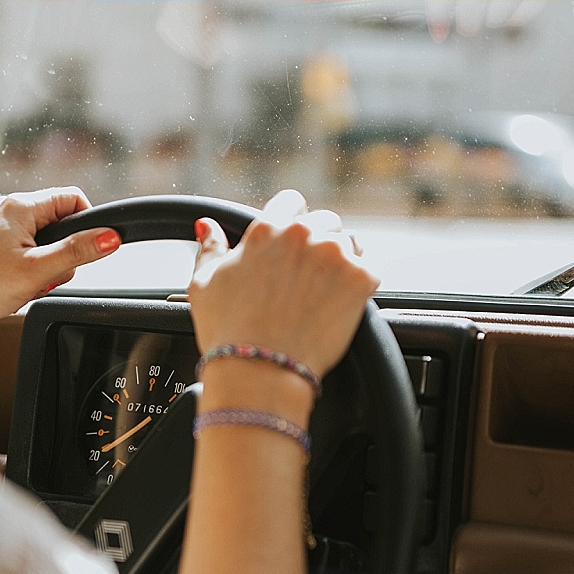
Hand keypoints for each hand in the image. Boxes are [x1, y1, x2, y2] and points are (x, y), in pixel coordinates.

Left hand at [0, 188, 120, 324]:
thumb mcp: (35, 272)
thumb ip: (76, 253)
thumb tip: (110, 237)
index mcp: (22, 206)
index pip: (74, 199)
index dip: (88, 226)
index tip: (84, 253)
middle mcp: (7, 208)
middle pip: (58, 224)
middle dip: (59, 255)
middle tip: (43, 278)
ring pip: (38, 240)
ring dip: (40, 266)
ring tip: (21, 285)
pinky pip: (19, 249)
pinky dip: (21, 268)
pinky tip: (7, 286)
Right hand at [187, 193, 378, 382]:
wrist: (261, 371)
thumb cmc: (228, 331)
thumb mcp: (204, 283)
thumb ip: (210, 248)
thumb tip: (207, 227)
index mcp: (268, 228)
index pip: (291, 202)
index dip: (291, 219)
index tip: (291, 240)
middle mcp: (304, 234)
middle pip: (324, 220)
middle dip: (318, 239)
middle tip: (309, 271)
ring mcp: (335, 255)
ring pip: (349, 242)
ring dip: (341, 258)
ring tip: (326, 288)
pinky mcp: (360, 280)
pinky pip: (369, 270)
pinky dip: (358, 284)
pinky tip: (341, 302)